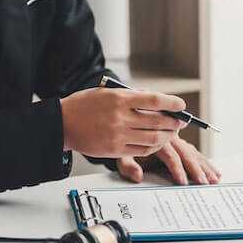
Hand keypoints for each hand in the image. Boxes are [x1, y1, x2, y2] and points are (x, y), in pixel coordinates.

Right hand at [61, 88, 185, 157]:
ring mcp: (118, 135)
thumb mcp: (106, 92)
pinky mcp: (115, 150)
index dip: (172, 103)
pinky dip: (154, 147)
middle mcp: (120, 117)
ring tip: (171, 132)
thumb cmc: (84, 105)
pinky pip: (142, 151)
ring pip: (153, 138)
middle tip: (181, 121)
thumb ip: (130, 96)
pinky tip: (157, 143)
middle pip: (158, 121)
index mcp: (119, 99)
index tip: (181, 105)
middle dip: (174, 121)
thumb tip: (153, 99)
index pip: (154, 100)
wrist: (61, 124)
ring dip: (167, 136)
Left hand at [116, 135, 220, 184]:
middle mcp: (168, 136)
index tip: (182, 181)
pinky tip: (215, 172)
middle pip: (185, 153)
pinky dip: (205, 162)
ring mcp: (176, 139)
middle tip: (203, 183)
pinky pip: (194, 152)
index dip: (176, 168)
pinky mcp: (180, 143)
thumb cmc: (123, 137)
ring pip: (193, 151)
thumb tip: (137, 177)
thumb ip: (127, 164)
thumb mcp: (120, 152)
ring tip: (215, 179)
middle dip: (196, 169)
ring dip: (205, 165)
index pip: (170, 155)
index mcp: (156, 137)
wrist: (126, 118)